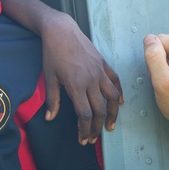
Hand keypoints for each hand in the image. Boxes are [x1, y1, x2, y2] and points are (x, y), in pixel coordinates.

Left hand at [41, 12, 123, 143]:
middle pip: (100, 110)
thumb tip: (50, 118)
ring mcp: (99, 72)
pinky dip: (119, 93)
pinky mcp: (103, 64)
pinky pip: (115, 81)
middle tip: (93, 138)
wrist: (60, 30)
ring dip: (112, 114)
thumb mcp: (49, 77)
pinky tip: (119, 103)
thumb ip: (52, 99)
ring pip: (112, 98)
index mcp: (76, 85)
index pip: (85, 114)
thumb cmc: (52, 53)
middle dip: (97, 127)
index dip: (84, 129)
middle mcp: (91, 80)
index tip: (83, 139)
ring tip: (110, 125)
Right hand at [143, 33, 168, 136]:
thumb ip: (153, 56)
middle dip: (160, 61)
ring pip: (166, 50)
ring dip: (163, 65)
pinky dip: (168, 68)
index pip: (162, 40)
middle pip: (165, 44)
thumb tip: (149, 38)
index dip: (156, 58)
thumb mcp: (162, 81)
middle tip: (167, 79)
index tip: (165, 75)